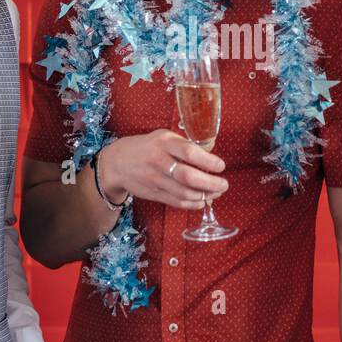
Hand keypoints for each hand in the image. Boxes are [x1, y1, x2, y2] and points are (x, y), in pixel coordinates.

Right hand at [98, 129, 227, 209]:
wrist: (117, 163)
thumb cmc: (146, 147)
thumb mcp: (163, 137)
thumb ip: (184, 145)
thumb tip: (210, 155)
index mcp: (164, 143)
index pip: (189, 153)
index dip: (209, 161)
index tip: (221, 166)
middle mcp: (159, 161)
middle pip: (188, 176)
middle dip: (211, 183)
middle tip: (224, 185)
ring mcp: (155, 179)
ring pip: (184, 192)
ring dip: (205, 195)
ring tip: (216, 193)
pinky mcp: (153, 193)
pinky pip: (176, 202)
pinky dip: (192, 204)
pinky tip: (202, 201)